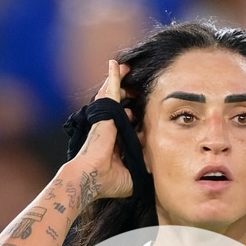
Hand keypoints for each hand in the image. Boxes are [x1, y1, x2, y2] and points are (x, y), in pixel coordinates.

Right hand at [73, 60, 133, 200]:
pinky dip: (113, 76)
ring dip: (121, 81)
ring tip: (128, 68)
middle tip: (137, 85)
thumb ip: (143, 169)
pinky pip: (111, 89)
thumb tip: (154, 168)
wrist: (91, 178)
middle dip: (129, 94)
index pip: (129, 124)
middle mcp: (111, 127)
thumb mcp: (132, 176)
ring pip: (116, 95)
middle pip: (122, 106)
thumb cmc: (107, 181)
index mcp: (116, 140)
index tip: (143, 113)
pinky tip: (116, 64)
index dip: (136, 117)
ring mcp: (107, 118)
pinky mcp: (106, 111)